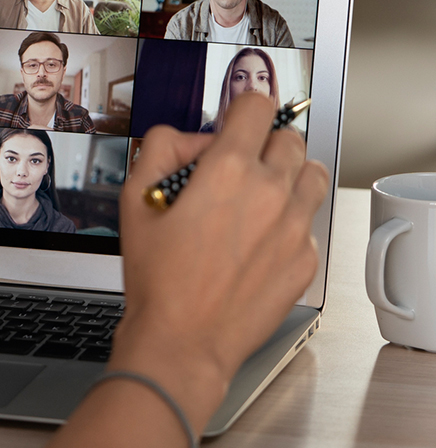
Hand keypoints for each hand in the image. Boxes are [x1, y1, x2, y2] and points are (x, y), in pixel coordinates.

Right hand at [111, 93, 327, 429]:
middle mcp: (270, 193)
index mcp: (229, 170)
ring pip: (312, 173)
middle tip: (238, 164)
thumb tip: (186, 137)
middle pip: (289, 137)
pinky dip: (288, 219)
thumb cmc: (158, 278)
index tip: (234, 122)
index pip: (257, 106)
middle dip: (263, 143)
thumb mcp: (134, 199)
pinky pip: (308, 220)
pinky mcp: (305, 260)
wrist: (182, 341)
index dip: (241, 108)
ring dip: (288, 174)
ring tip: (258, 195)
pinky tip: (256, 240)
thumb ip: (159, 148)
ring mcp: (294, 228)